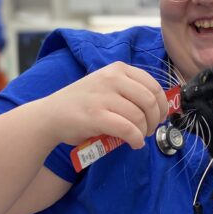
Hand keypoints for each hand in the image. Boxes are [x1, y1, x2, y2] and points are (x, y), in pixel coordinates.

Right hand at [50, 62, 168, 148]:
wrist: (50, 116)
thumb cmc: (82, 104)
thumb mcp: (106, 87)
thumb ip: (129, 91)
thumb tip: (158, 109)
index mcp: (118, 69)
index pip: (153, 85)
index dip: (162, 105)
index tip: (160, 117)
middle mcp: (112, 78)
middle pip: (150, 100)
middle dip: (155, 120)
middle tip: (150, 130)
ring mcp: (103, 96)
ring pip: (139, 116)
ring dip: (144, 132)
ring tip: (139, 138)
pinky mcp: (96, 116)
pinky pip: (127, 129)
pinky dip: (136, 139)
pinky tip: (134, 144)